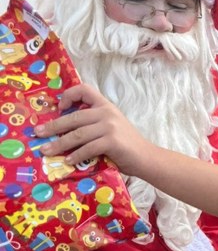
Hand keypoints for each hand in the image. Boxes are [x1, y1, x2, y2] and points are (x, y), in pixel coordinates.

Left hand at [35, 84, 149, 174]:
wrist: (146, 158)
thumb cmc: (126, 145)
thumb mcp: (111, 127)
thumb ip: (93, 124)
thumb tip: (65, 131)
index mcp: (105, 106)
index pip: (85, 89)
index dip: (69, 95)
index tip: (59, 108)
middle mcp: (106, 113)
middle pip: (74, 117)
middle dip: (53, 126)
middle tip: (38, 134)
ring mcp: (109, 127)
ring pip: (77, 134)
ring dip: (59, 144)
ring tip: (47, 150)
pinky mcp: (112, 142)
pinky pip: (88, 148)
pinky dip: (76, 156)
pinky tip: (69, 161)